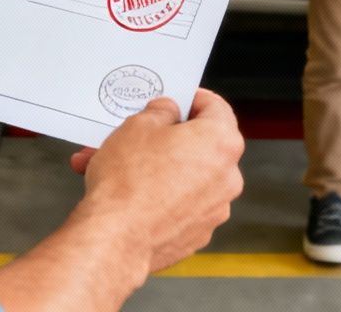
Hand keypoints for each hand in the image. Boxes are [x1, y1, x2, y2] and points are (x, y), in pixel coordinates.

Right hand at [69, 90, 245, 273]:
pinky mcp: (197, 233)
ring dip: (154, 167)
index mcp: (221, 142)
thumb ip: (161, 111)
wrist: (116, 240)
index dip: (192, 99)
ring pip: (185, 176)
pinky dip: (158, 195)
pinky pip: (179, 203)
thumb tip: (167, 113)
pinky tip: (124, 192)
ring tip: (112, 165)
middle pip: (199, 145)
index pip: (216, 107)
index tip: (175, 100)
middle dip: (165, 138)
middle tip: (138, 133)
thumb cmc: (128, 183)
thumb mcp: (138, 125)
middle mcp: (227, 177)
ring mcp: (214, 209)